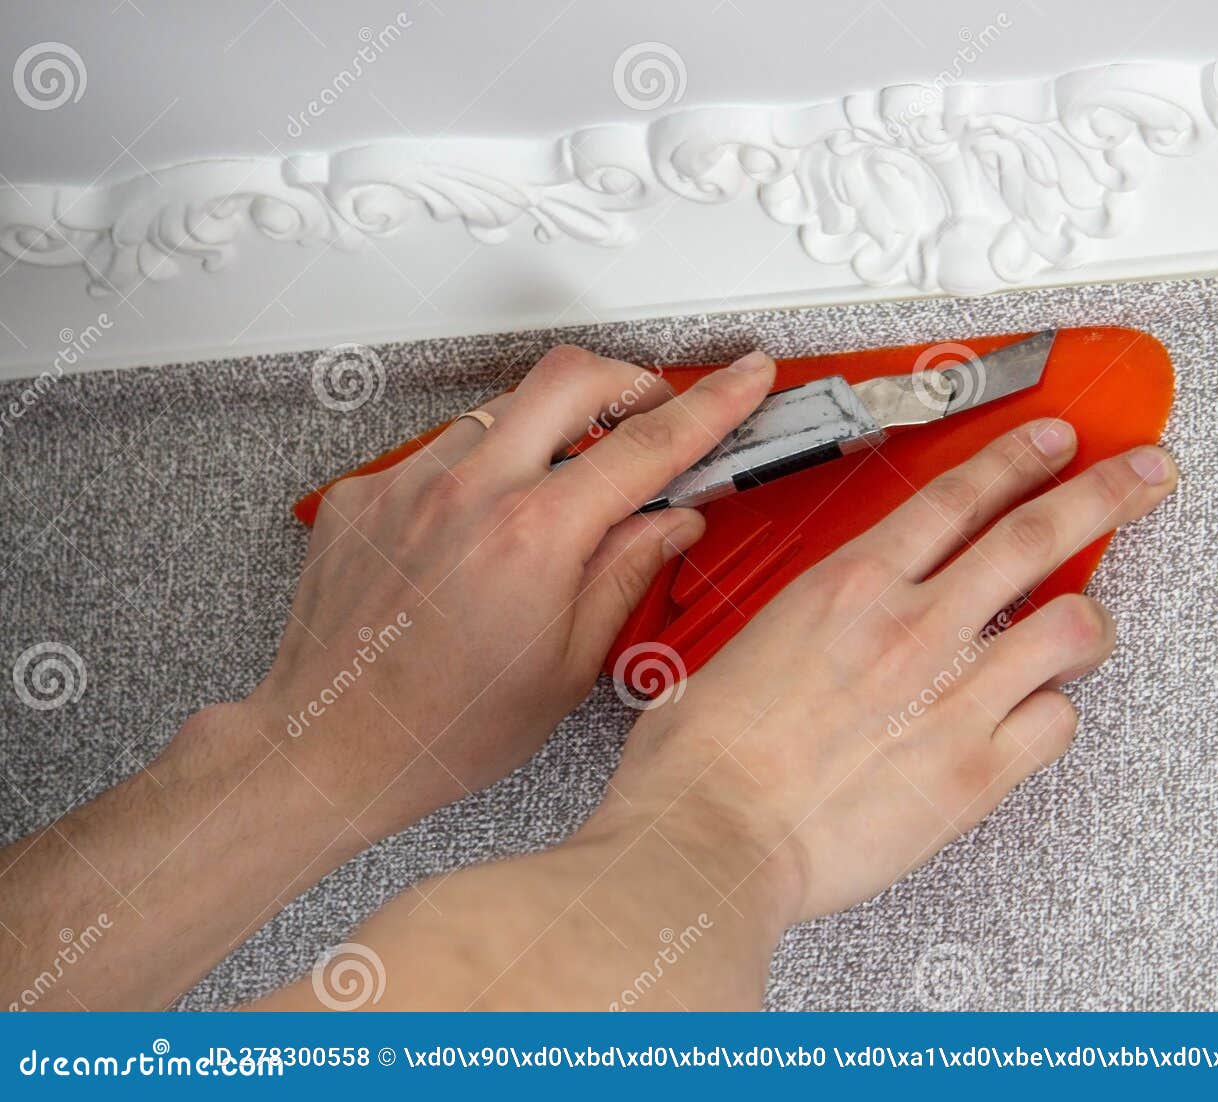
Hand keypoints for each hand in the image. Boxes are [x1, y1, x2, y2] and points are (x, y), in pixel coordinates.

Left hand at [239, 345, 777, 833]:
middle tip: (651, 414)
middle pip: (571, 377)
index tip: (744, 376)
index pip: (648, 444)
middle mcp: (468, 492)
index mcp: (534, 536)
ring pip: (502, 410)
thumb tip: (674, 521)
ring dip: (546, 433)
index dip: (711, 403)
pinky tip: (477, 531)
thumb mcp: (567, 667)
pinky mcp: (365, 494)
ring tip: (554, 496)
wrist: (329, 748)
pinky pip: (439, 451)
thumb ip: (626, 574)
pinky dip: (477, 473)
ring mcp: (408, 484)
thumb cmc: (443, 730)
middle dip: (628, 380)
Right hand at [587, 421, 1176, 922]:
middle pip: (1039, 533)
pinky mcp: (975, 772)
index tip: (1055, 442)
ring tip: (1092, 624)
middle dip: (1109, 491)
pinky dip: (1057, 713)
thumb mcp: (745, 645)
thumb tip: (829, 628)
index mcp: (852, 586)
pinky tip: (1038, 714)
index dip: (1020, 459)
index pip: (960, 496)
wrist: (710, 840)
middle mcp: (915, 628)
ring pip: (1074, 625)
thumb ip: (812, 624)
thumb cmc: (704, 759)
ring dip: (1095, 618)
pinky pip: (1057, 722)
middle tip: (1148, 473)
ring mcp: (954, 697)